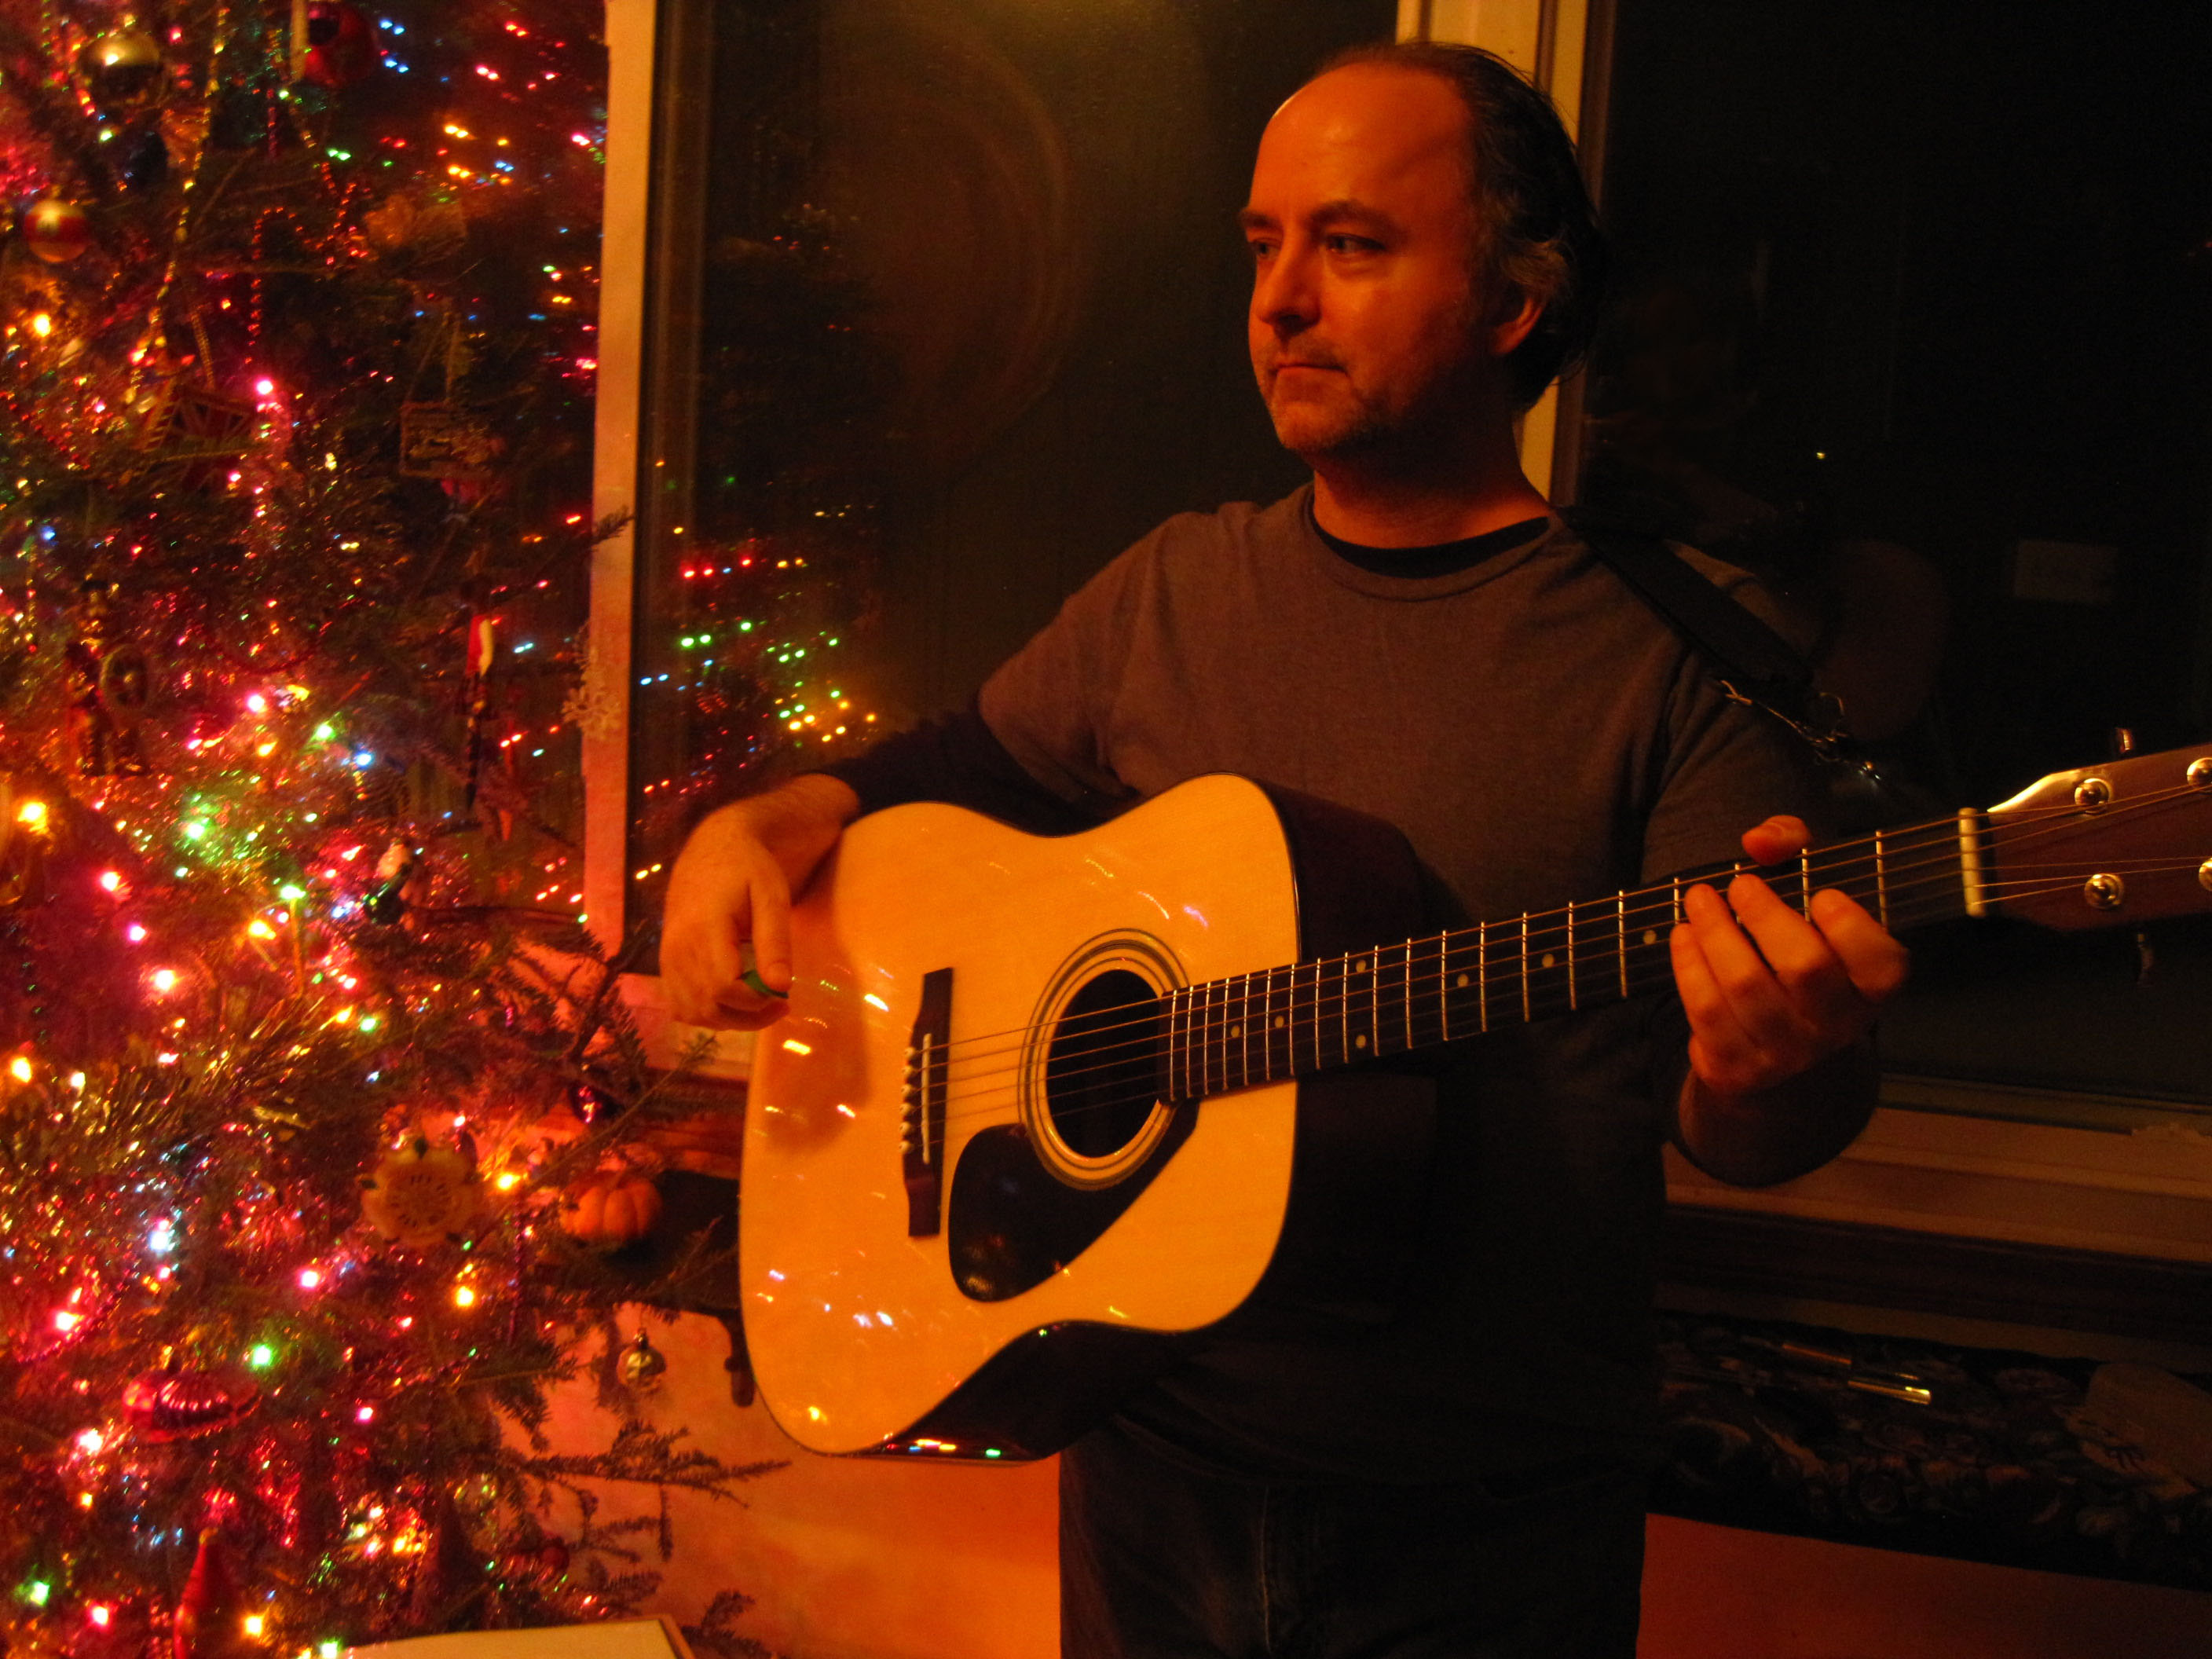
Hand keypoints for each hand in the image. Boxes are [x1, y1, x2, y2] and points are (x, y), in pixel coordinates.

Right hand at [658, 775, 858, 1028]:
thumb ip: (775, 942)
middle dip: (748, 1017)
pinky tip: (733, 1002)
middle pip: (708, 1006)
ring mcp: (666, 957)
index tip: (784, 997)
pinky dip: (707, 1014)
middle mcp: (676, 947)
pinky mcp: (666, 963)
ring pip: (692, 1012)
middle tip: (779, 1005)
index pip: (724, 987)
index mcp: (703, 928)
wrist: (714, 848)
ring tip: (758, 1004)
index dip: (756, 1003)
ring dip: (729, 1020)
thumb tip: (780, 987)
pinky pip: (680, 1005)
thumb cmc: (749, 870)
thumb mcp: (772, 897)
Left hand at [1668, 814, 1910, 1101]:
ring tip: (1697, 901)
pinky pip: (1707, 1012)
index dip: (1854, 929)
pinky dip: (1689, 967)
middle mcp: (1836, 1028)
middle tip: (1740, 885)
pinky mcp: (1740, 1070)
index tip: (1823, 896)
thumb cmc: (1797, 951)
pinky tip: (1684, 936)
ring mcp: (1787, 1054)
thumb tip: (1758, 840)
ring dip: (1715, 934)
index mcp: (1871, 990)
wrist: (1776, 1058)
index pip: (1881, 965)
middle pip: (1804, 967)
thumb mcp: (1810, 894)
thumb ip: (1796, 847)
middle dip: (1765, 916)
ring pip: (1746, 987)